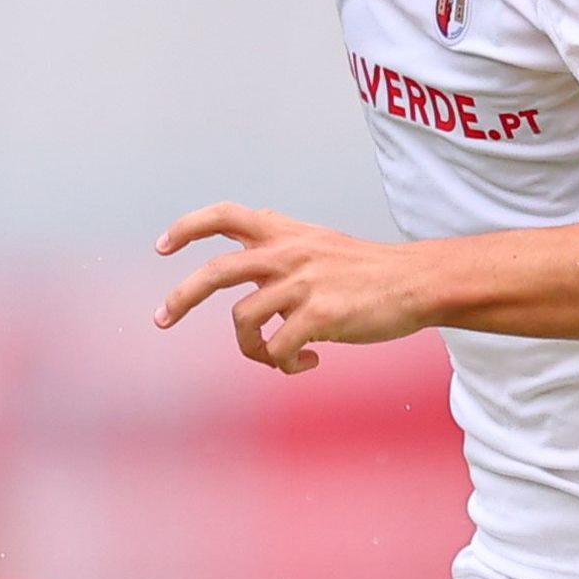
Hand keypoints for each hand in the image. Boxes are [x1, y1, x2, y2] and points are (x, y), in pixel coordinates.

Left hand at [153, 202, 435, 374]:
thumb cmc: (369, 270)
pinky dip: (284, 363)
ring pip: (243, 322)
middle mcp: (287, 254)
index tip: (162, 246)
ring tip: (279, 356)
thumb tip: (249, 263)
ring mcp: (302, 284)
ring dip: (252, 349)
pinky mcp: (319, 315)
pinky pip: (277, 350)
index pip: (225, 215)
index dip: (188, 228)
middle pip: (216, 272)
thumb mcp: (320, 242)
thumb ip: (282, 245)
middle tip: (161, 319)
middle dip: (181, 297)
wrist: (417, 282)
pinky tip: (306, 362)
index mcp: (285, 233)